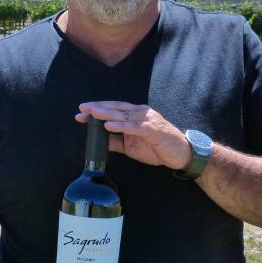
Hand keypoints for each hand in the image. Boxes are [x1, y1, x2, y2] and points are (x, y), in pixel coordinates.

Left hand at [76, 101, 190, 169]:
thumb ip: (116, 142)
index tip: (81, 113)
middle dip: (98, 108)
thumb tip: (99, 141)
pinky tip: (109, 125)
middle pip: (116, 108)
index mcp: (134, 115)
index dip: (97, 110)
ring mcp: (147, 120)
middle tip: (82, 108)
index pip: (113, 110)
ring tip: (93, 113)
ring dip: (107, 113)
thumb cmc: (157, 147)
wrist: (180, 154)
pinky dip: (121, 125)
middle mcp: (140, 113)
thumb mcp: (131, 146)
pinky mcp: (153, 129)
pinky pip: (134, 126)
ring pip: (123, 115)